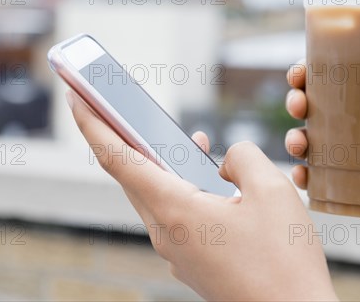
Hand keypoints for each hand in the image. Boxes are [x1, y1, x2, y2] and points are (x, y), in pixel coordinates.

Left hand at [66, 90, 336, 300]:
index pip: (116, 158)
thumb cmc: (284, 263)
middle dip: (127, 138)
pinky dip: (184, 190)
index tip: (74, 96)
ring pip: (157, 196)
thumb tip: (227, 160)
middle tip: (123, 108)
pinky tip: (210, 183)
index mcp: (174, 211)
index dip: (92, 123)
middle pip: (132, 176)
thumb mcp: (272, 191)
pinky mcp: (192, 264)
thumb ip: (243, 157)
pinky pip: (177, 217)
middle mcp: (165, 234)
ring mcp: (177, 253)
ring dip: (165, 165)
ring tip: (193, 142)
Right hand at [285, 61, 359, 295]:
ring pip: (309, 141)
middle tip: (299, 104)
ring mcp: (351, 156)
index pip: (337, 80)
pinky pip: (319, 180)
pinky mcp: (351, 185)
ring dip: (294, 139)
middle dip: (296, 101)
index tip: (300, 73)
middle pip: (314, 107)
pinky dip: (304, 176)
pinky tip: (303, 176)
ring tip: (299, 144)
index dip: (310, 73)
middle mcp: (358, 126)